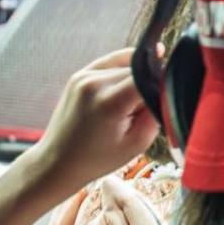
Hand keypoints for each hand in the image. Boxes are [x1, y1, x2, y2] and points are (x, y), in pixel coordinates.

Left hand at [23, 49, 159, 199]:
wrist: (56, 164)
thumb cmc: (97, 159)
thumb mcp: (138, 143)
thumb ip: (158, 111)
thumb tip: (168, 86)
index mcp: (110, 101)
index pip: (150, 77)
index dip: (162, 85)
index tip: (165, 100)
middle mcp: (95, 82)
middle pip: (140, 70)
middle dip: (149, 84)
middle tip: (143, 110)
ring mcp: (85, 75)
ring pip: (129, 64)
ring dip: (137, 78)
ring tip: (129, 103)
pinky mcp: (81, 73)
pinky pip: (115, 61)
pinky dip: (126, 70)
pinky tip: (124, 87)